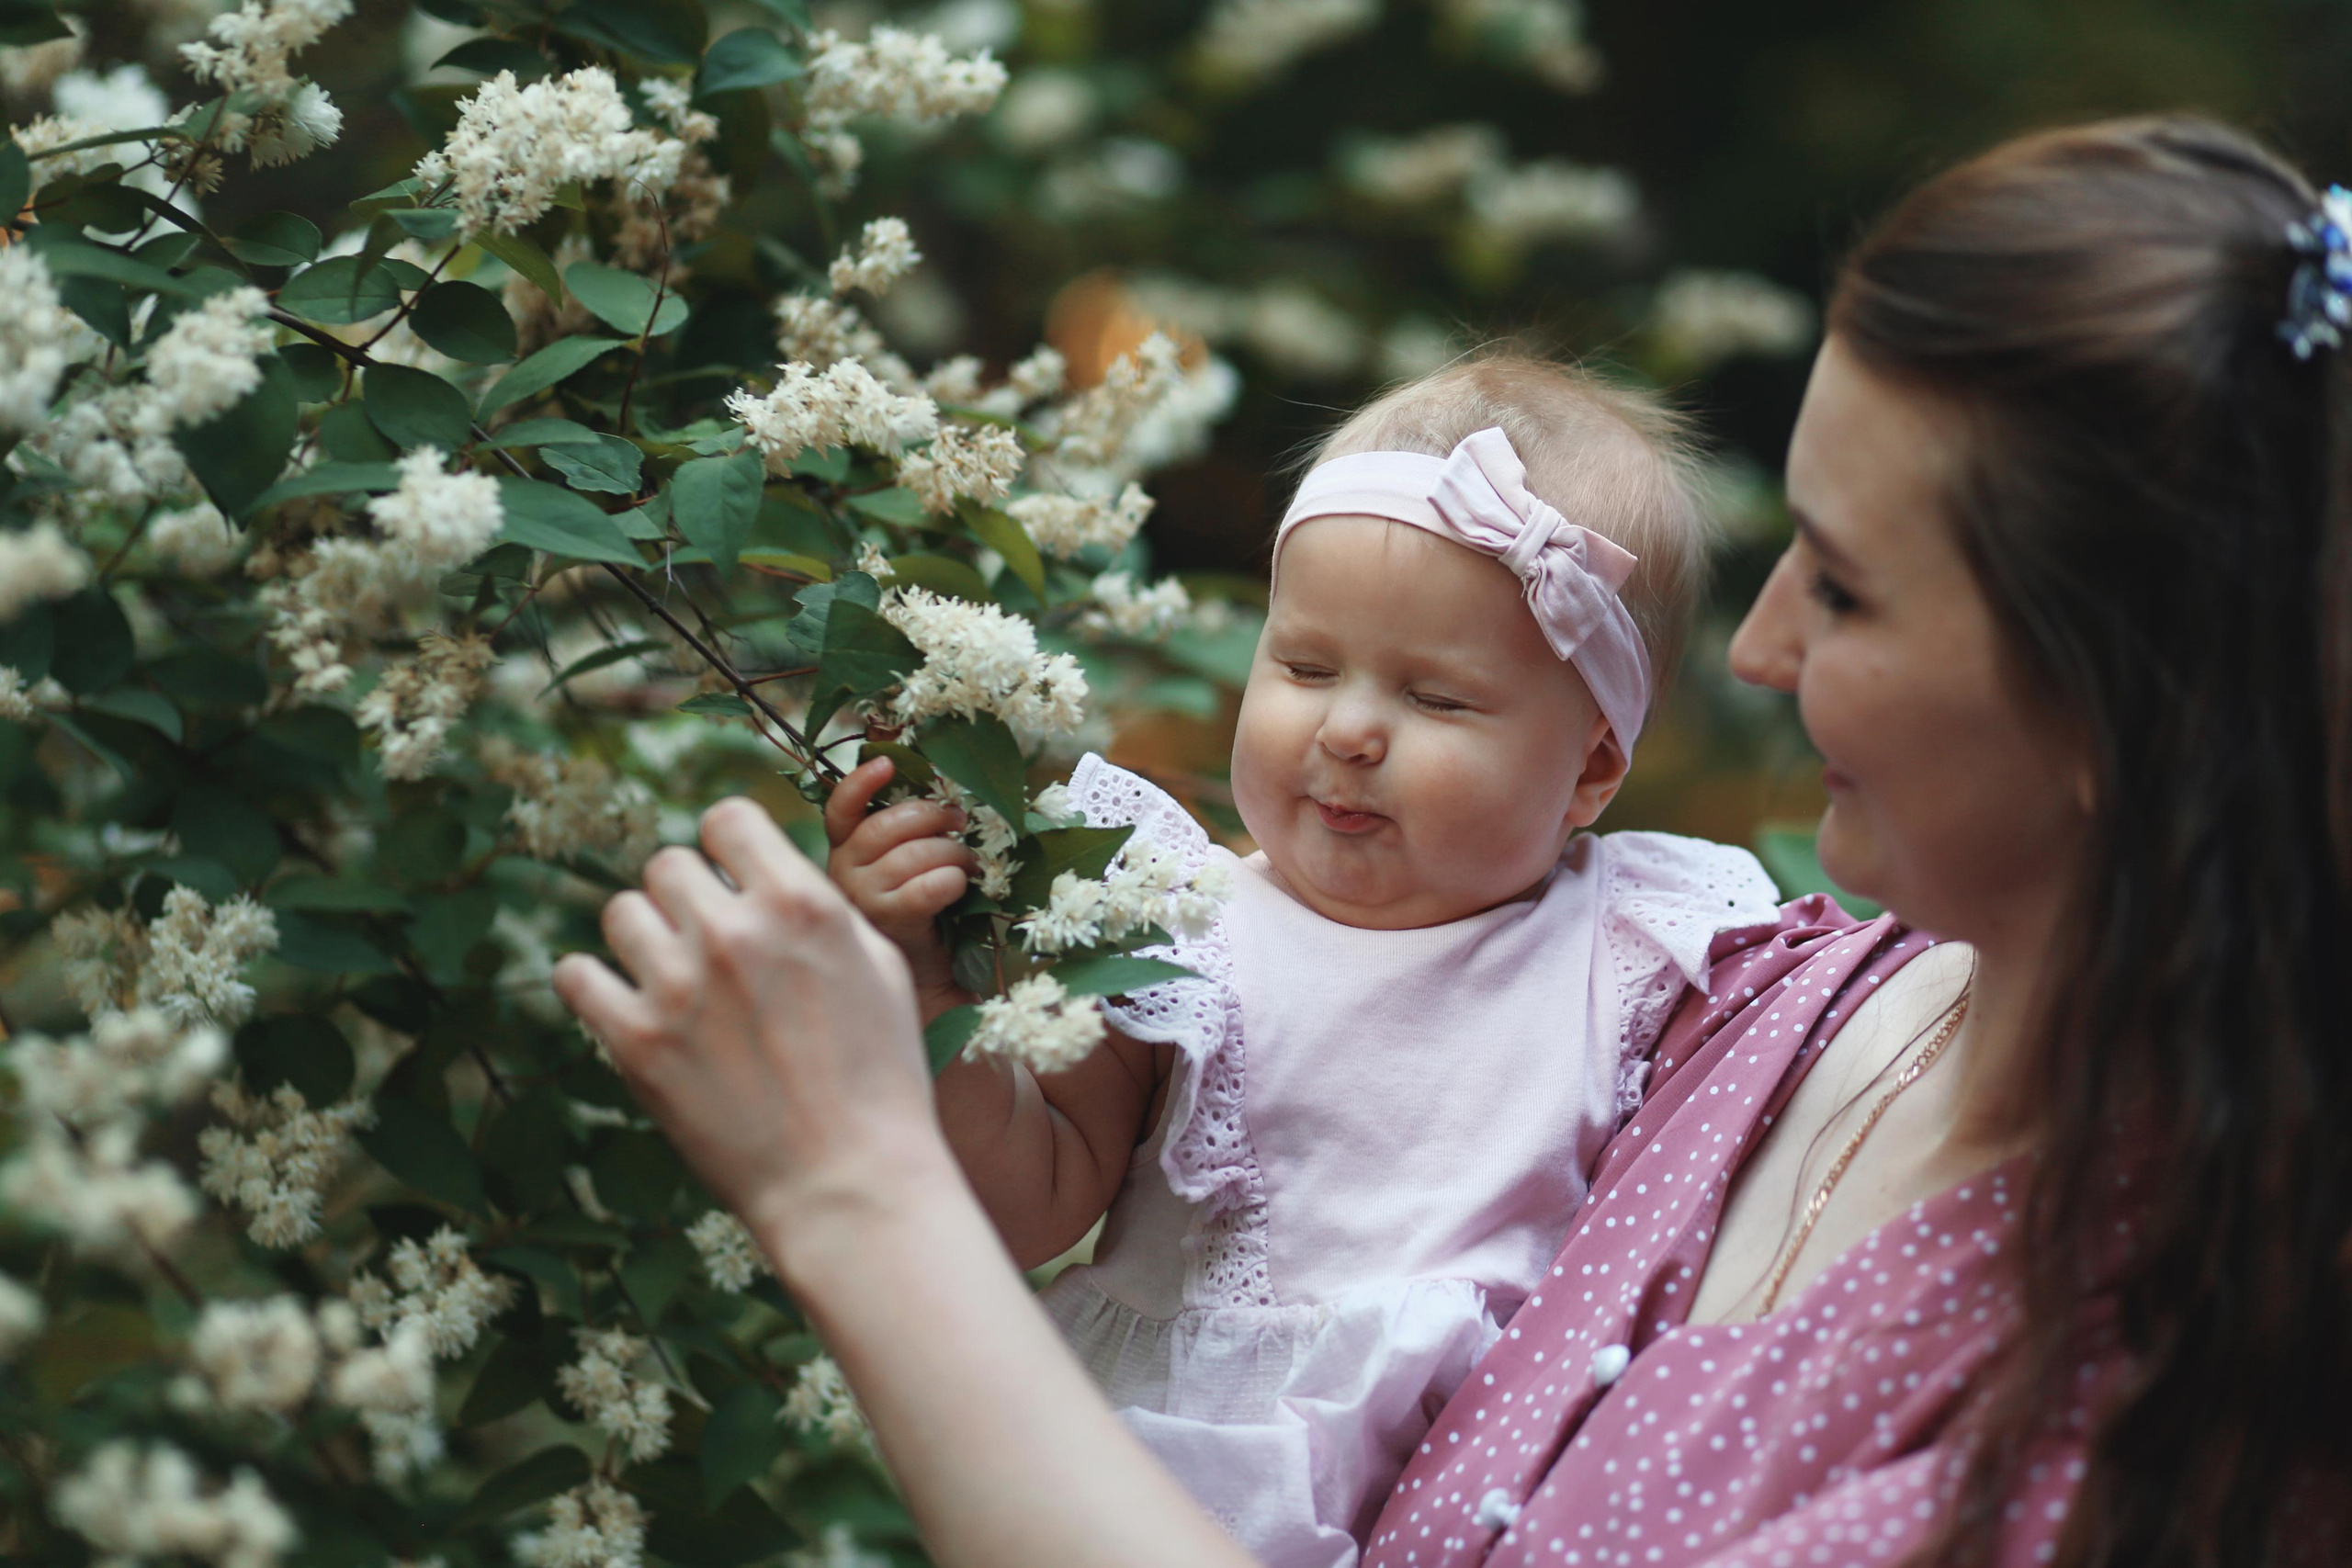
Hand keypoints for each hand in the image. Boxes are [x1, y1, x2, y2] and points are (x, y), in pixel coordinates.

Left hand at [551, 797, 949, 1258]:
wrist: (850, 1182)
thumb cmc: (881, 1078)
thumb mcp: (880, 970)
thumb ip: (820, 909)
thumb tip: (768, 876)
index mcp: (801, 902)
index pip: (726, 818)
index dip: (727, 847)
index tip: (731, 879)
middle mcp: (734, 932)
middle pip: (667, 865)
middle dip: (686, 898)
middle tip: (706, 945)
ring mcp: (678, 987)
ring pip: (620, 912)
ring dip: (644, 939)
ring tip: (671, 980)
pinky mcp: (635, 1043)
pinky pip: (576, 975)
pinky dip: (594, 986)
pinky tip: (623, 1005)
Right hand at [823, 756, 976, 1016]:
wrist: (924, 978)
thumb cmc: (918, 913)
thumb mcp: (904, 867)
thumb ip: (906, 835)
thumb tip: (943, 800)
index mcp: (845, 851)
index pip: (840, 810)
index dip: (860, 784)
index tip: (886, 764)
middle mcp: (844, 873)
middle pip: (885, 827)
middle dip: (931, 816)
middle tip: (960, 822)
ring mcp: (865, 900)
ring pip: (911, 856)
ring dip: (951, 852)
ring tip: (968, 863)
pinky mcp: (892, 924)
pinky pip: (924, 889)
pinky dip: (950, 880)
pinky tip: (959, 886)